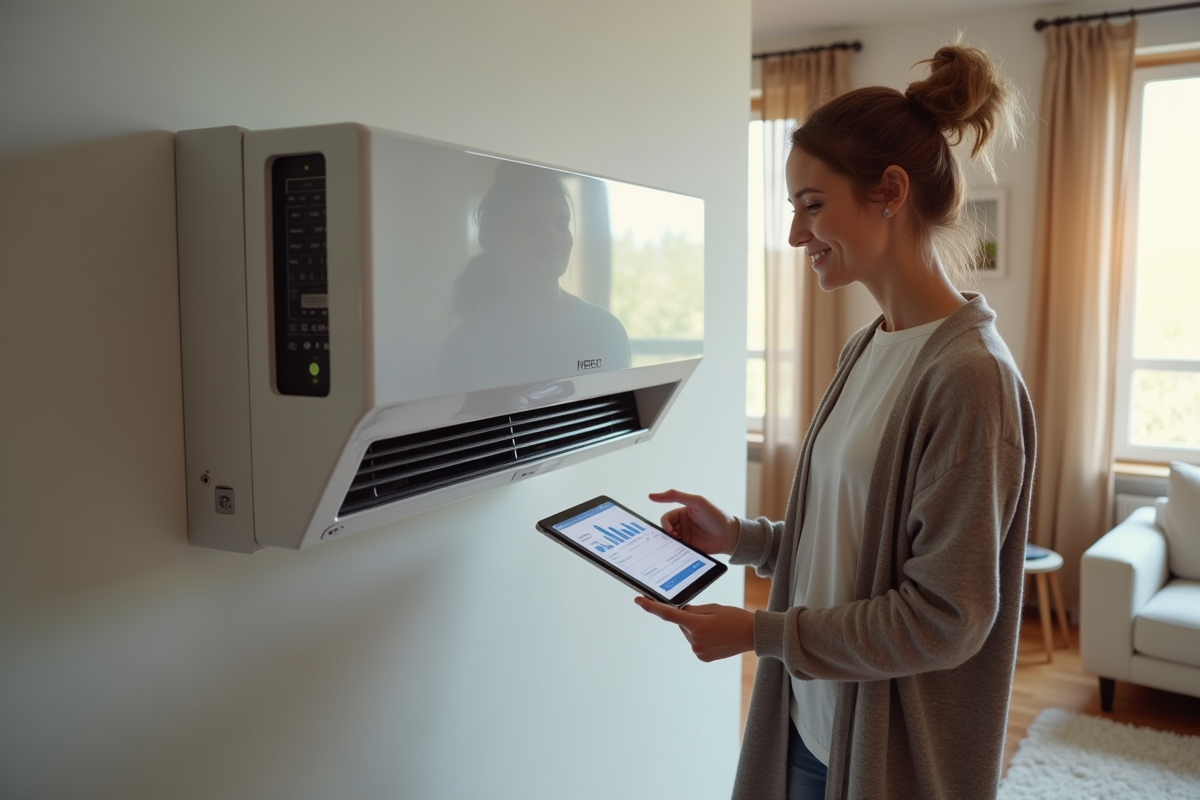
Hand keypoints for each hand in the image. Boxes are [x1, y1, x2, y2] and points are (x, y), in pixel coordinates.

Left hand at [634, 597, 754, 661]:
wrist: (753, 635)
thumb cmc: (734, 617)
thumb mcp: (712, 608)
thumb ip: (692, 610)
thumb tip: (679, 613)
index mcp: (696, 625)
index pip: (668, 615)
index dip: (651, 607)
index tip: (638, 600)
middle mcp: (694, 640)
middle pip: (682, 623)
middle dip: (690, 618)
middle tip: (710, 617)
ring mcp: (698, 651)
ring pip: (688, 633)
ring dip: (697, 628)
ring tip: (717, 628)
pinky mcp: (702, 657)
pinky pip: (695, 642)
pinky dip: (701, 637)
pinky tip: (716, 637)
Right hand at [648, 489, 738, 554]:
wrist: (730, 536)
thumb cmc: (716, 516)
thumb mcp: (696, 501)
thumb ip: (676, 496)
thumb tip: (651, 496)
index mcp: (681, 513)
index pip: (666, 518)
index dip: (665, 524)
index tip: (670, 531)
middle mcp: (682, 525)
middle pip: (665, 531)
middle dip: (667, 536)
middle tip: (675, 539)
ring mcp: (685, 537)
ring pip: (670, 542)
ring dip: (671, 544)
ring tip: (680, 545)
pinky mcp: (689, 548)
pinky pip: (677, 550)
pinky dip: (676, 551)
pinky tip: (681, 551)